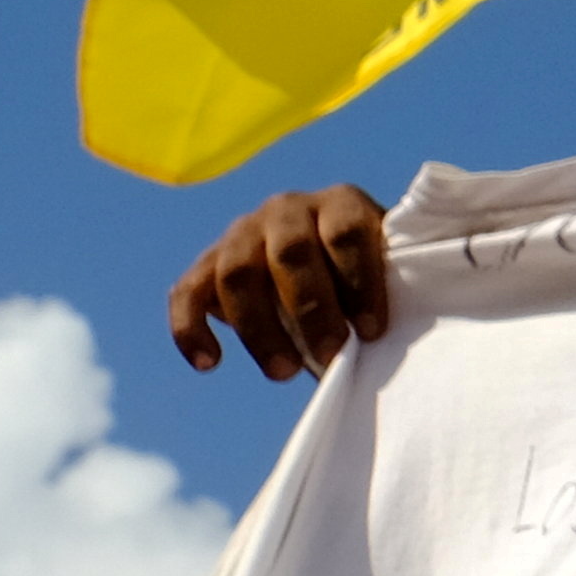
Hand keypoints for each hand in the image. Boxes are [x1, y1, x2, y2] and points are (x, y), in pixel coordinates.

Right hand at [169, 186, 392, 381]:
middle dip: (312, 309)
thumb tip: (386, 333)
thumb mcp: (385, 271)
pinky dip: (190, 330)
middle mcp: (286, 208)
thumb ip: (390, 285)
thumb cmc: (365, 280)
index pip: (347, 232)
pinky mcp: (204, 265)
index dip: (360, 282)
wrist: (317, 271)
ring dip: (260, 329)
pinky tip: (210, 363)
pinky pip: (185, 294)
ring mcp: (241, 232)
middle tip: (331, 355)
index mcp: (340, 202)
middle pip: (291, 252)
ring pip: (238, 275)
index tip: (372, 332)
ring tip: (285, 373)